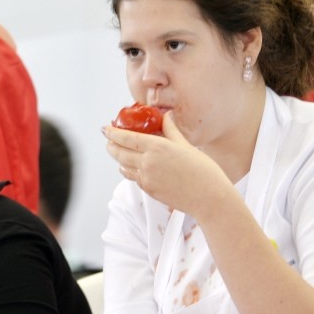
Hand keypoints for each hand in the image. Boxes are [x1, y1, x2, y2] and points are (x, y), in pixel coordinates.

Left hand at [103, 113, 230, 217]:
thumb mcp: (186, 145)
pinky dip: (130, 171)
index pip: (126, 138)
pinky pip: (134, 178)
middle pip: (119, 153)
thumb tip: (166, 116)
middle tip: (109, 141)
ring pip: (124, 167)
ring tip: (120, 153)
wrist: (208, 197)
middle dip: (111, 146)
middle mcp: (147, 163)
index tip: (105, 129)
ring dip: (119, 159)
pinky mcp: (149, 191)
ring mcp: (146, 179)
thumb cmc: (202, 170)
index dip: (112, 133)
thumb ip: (171, 130)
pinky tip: (134, 168)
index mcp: (157, 147)